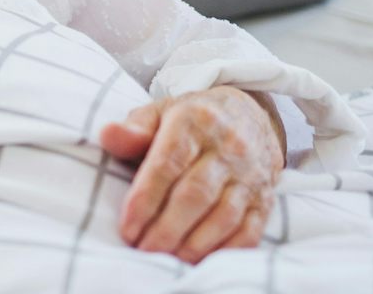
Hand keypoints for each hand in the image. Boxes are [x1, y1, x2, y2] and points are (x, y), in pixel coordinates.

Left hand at [97, 86, 281, 264]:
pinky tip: (201, 259)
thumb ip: (134, 129)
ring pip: (224, 215)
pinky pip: (250, 230)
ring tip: (169, 258)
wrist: (249, 115)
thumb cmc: (191, 120)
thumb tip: (107, 136)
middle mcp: (226, 147)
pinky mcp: (264, 198)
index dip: (146, 198)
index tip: (128, 227)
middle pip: (196, 193)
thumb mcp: (160, 113)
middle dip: (167, 227)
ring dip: (195, 243)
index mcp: (193, 121)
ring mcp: (249, 174)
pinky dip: (225, 250)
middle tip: (144, 249)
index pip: (167, 164)